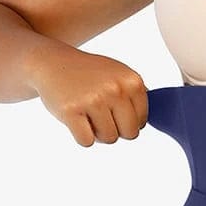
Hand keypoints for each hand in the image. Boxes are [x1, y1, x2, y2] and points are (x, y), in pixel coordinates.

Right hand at [29, 43, 148, 146]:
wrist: (52, 63)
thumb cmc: (88, 75)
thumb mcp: (118, 75)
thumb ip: (137, 96)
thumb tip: (153, 121)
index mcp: (132, 81)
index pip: (141, 123)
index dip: (125, 121)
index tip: (111, 107)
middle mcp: (115, 89)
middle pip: (129, 134)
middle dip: (115, 130)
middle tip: (99, 114)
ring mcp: (93, 99)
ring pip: (109, 139)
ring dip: (97, 133)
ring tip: (87, 113)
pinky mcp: (71, 111)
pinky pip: (87, 142)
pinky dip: (81, 136)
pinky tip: (75, 118)